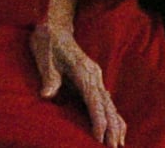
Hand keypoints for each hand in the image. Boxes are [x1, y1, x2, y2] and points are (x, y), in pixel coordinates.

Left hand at [32, 0, 124, 145]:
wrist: (54, 28)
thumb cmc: (48, 44)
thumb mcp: (44, 58)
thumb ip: (49, 77)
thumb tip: (46, 95)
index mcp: (83, 70)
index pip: (93, 99)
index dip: (98, 118)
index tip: (100, 136)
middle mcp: (94, 75)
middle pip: (106, 104)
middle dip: (111, 127)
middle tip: (114, 147)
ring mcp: (95, 78)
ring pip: (110, 104)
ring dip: (116, 124)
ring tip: (120, 143)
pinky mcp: (93, 81)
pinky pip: (106, 101)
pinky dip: (113, 116)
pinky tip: (118, 129)